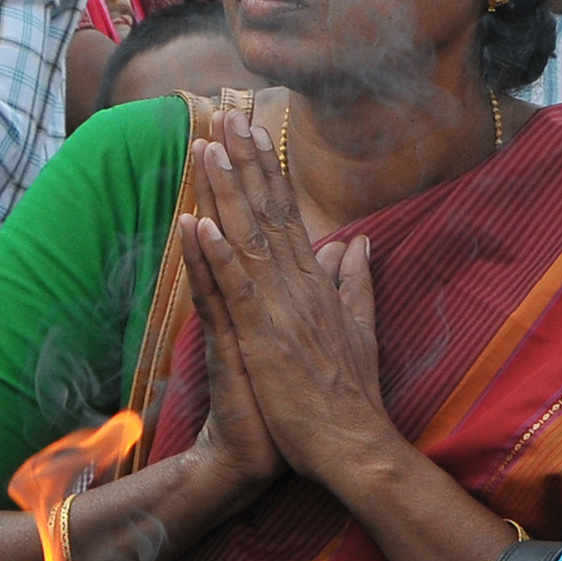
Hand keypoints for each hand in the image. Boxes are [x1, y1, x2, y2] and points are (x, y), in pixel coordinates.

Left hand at [183, 107, 395, 485]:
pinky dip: (219, 258)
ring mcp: (283, 313)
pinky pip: (237, 292)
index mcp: (318, 285)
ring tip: (208, 150)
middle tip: (225, 116)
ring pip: (250, 242)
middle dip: (246, 164)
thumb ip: (356, 283)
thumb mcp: (360, 329)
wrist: (355, 444)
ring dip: (227, 194)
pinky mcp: (265, 341)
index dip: (269, 172)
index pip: (289, 216)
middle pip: (269, 215)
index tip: (252, 132)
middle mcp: (301, 289)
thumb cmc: (351, 395)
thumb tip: (359, 243)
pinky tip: (200, 224)